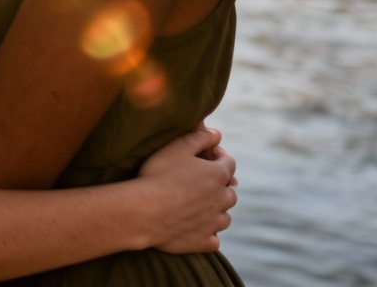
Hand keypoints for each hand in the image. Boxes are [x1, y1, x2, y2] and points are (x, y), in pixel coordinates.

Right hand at [138, 125, 236, 253]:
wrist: (146, 211)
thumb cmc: (160, 174)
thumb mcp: (178, 146)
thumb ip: (200, 137)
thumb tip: (217, 134)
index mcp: (217, 175)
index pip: (229, 162)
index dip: (220, 155)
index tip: (207, 153)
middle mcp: (220, 200)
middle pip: (230, 191)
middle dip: (221, 184)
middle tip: (203, 179)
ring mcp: (212, 223)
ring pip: (225, 216)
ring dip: (218, 209)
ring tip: (202, 204)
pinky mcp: (202, 242)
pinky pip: (214, 240)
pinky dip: (210, 233)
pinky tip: (199, 228)